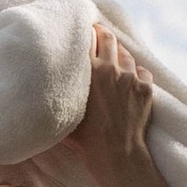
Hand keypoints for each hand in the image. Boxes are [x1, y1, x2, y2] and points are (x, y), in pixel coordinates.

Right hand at [54, 27, 186, 186]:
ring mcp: (131, 78)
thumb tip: (41, 89)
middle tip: (97, 36)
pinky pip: (142, 71)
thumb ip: (59, 94)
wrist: (116, 154)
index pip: (88, 38)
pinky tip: (129, 80)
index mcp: (90, 71)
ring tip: (113, 60)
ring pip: (126, 54)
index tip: (82, 32)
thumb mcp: (65, 113)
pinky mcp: (146, 88)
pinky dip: (135, 73)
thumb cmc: (85, 139)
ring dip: (119, 54)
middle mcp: (112, 69)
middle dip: (102, 34)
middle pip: (109, 38)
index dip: (85, 33)